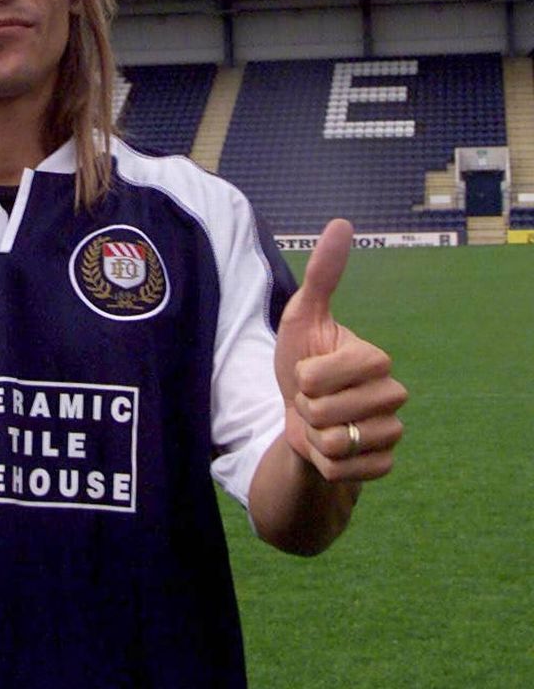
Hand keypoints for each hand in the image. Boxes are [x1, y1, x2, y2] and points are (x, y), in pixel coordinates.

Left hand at [274, 219, 407, 482]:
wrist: (298, 414)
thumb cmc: (301, 361)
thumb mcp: (302, 316)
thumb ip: (322, 273)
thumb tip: (343, 222)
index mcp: (377, 359)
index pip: (320, 377)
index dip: (302, 378)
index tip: (308, 371)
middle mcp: (394, 394)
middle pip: (325, 413)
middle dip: (305, 408)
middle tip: (312, 399)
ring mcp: (392, 432)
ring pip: (335, 444)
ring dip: (314, 436)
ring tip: (321, 422)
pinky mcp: (383, 465)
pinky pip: (343, 471)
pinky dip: (324, 463)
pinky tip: (331, 448)